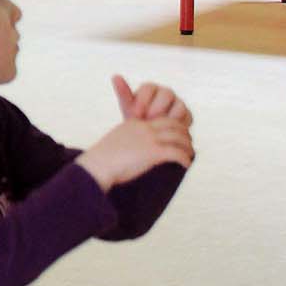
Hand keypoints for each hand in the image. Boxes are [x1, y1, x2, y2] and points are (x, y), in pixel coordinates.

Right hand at [76, 116, 193, 190]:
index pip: (162, 119)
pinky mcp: (153, 152)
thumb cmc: (101, 160)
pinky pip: (176, 153)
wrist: (96, 166)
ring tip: (189, 155)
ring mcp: (149, 139)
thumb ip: (126, 141)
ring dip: (187, 147)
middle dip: (184, 134)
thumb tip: (130, 150)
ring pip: (179, 138)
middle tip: (188, 145)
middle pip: (174, 126)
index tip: (179, 135)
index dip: (174, 126)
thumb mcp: (114, 142)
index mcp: (135, 123)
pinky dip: (184, 159)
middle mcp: (144, 128)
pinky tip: (186, 165)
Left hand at [112, 74, 191, 126]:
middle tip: (147, 120)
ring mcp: (177, 101)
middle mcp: (165, 92)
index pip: (149, 87)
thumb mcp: (128, 107)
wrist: (148, 137)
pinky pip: (185, 114)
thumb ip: (123, 92)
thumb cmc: (137, 120)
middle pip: (166, 93)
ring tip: (156, 126)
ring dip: (167, 116)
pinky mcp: (186, 113)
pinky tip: (166, 130)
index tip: (136, 114)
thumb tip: (115, 75)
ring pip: (178, 103)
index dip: (143, 101)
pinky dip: (176, 122)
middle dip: (156, 108)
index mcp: (150, 88)